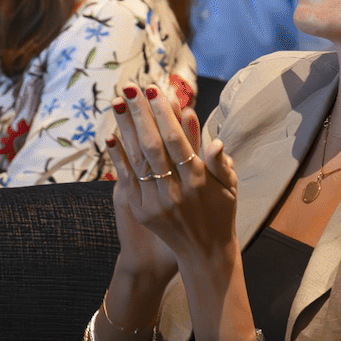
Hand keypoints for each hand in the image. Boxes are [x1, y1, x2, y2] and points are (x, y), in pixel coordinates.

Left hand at [107, 84, 236, 279]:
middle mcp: (176, 190)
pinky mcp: (143, 211)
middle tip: (130, 87)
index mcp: (199, 180)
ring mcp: (156, 202)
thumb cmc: (221, 212)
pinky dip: (118, 158)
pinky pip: (128, 179)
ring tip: (117, 102)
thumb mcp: (230, 187)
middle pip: (153, 145)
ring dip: (126, 129)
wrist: (203, 253)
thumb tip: (215, 140)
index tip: (155, 91)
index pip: (177, 141)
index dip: (164, 115)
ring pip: (138, 159)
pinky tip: (110, 137)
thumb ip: (220, 163)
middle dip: (140, 114)